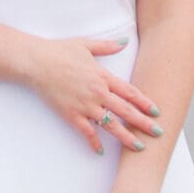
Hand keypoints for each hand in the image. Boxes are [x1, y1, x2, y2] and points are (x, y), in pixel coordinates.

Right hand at [22, 36, 162, 155]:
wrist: (35, 62)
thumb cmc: (58, 51)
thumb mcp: (85, 45)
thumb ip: (107, 46)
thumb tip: (124, 41)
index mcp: (102, 76)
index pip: (129, 92)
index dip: (144, 102)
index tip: (156, 111)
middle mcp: (97, 93)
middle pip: (125, 111)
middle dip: (143, 123)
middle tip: (158, 132)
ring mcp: (84, 105)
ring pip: (110, 125)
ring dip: (126, 136)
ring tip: (139, 146)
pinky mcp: (71, 114)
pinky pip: (86, 132)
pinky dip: (94, 142)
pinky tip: (100, 151)